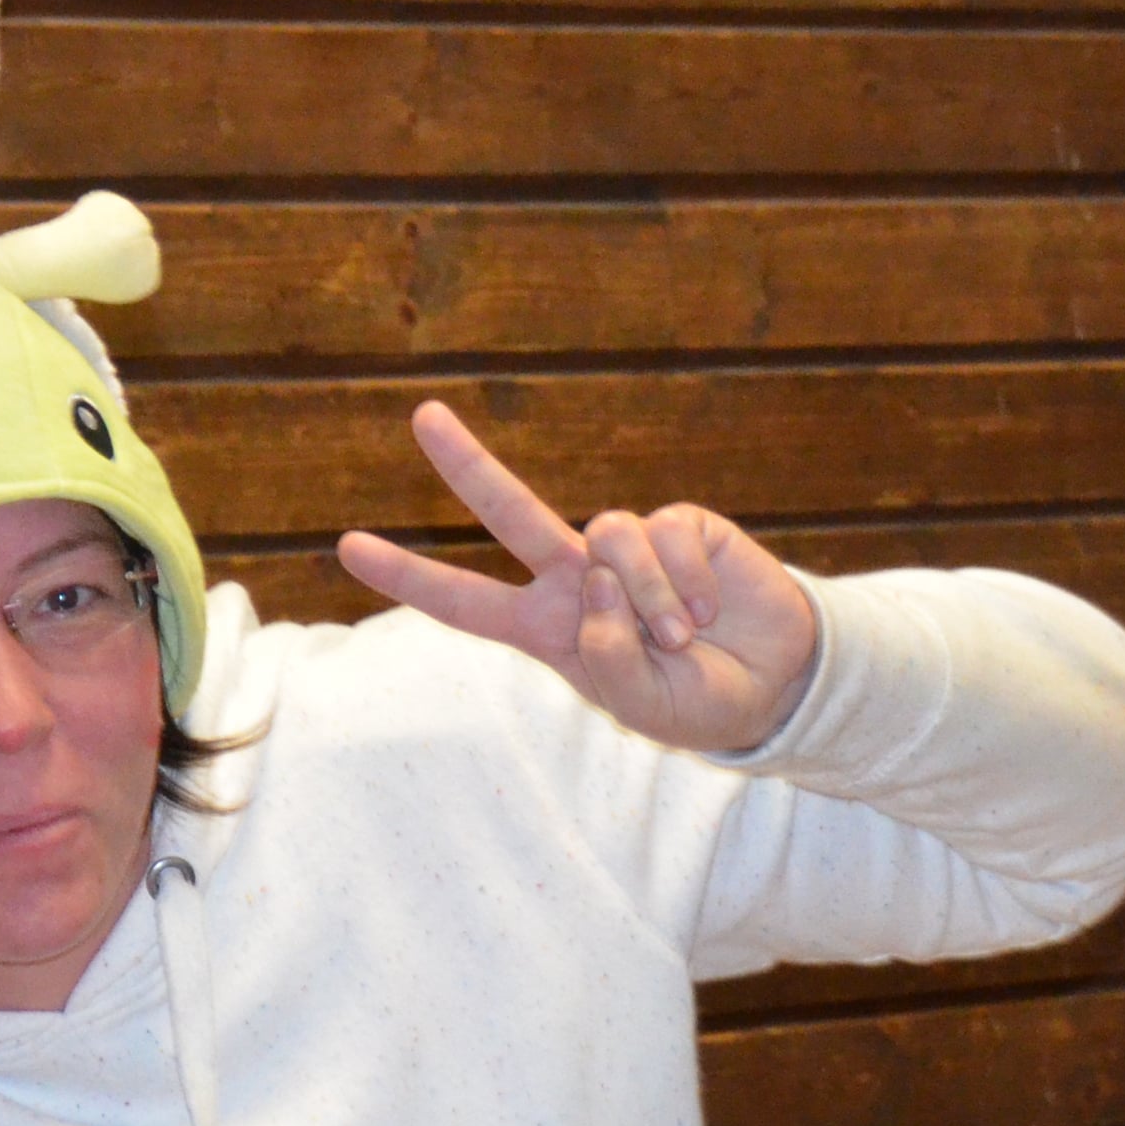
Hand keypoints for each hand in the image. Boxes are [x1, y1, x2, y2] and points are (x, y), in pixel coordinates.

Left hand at [336, 398, 823, 755]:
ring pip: (607, 537)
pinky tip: (708, 609)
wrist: (776, 683)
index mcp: (550, 629)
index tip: (348, 548)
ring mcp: (626, 547)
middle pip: (511, 513)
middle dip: (466, 464)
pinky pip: (664, 535)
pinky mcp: (679, 526)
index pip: (466, 603)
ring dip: (648, 595)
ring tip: (682, 637)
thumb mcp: (644, 709)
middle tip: (421, 416)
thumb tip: (595, 582)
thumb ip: (609, 661)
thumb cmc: (698, 703)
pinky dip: (686, 580)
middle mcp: (578, 578)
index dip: (409, 578)